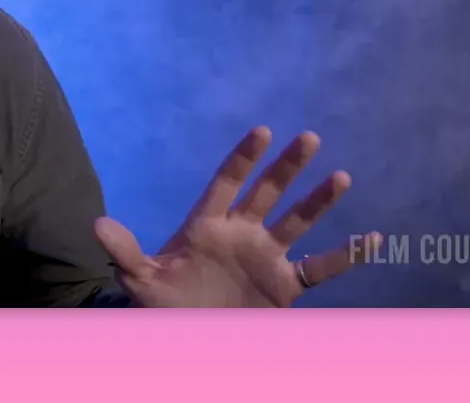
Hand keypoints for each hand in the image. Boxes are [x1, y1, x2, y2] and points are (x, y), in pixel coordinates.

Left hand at [94, 126, 380, 306]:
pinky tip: (373, 237)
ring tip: (341, 176)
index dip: (243, 159)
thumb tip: (96, 226)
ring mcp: (266, 257)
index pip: (227, 183)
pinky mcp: (286, 285)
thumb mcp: (140, 281)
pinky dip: (347, 254)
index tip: (262, 131)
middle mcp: (242, 234)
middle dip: (287, 167)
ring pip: (298, 222)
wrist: (190, 338)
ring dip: (319, 201)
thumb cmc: (164, 306)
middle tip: (309, 137)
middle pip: (268, 193)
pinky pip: (323, 268)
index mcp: (207, 225)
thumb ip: (124, 252)